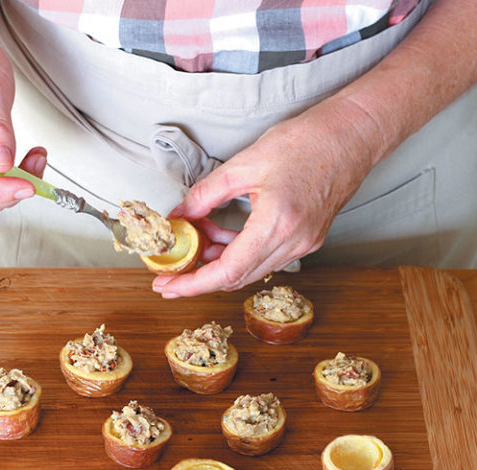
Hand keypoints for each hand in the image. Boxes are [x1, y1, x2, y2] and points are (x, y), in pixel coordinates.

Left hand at [152, 99, 377, 296]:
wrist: (351, 136)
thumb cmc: (306, 142)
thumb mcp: (244, 164)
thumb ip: (206, 194)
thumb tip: (181, 214)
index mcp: (277, 225)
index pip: (227, 272)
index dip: (192, 284)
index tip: (167, 285)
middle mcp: (293, 243)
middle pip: (236, 277)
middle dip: (200, 275)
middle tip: (172, 267)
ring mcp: (303, 245)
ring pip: (249, 269)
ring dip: (219, 261)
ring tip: (197, 239)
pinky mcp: (307, 240)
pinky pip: (264, 258)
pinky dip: (239, 252)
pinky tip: (222, 235)